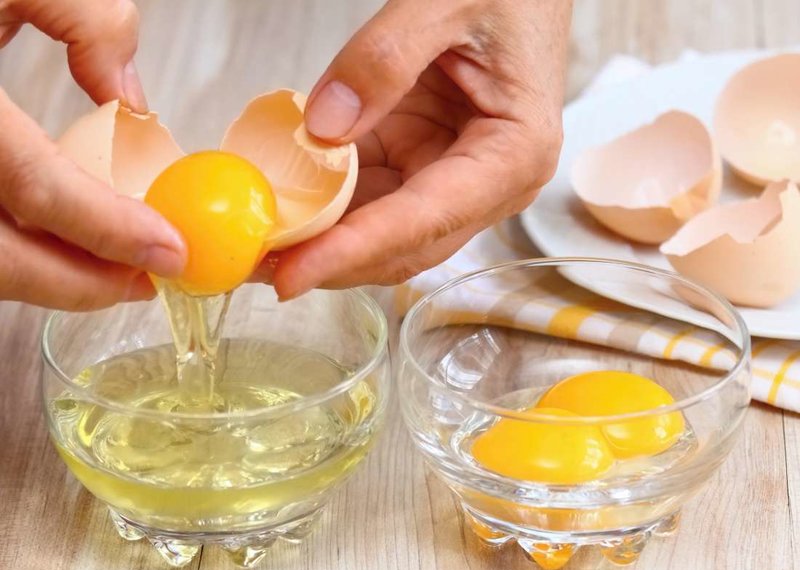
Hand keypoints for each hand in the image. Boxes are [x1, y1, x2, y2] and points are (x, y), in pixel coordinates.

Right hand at [0, 0, 184, 309]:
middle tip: (145, 281)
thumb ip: (86, 19)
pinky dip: (14, 251)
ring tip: (110, 269)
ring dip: (47, 276)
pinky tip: (57, 242)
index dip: (110, 230)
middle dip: (81, 284)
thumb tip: (132, 103)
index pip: (38, 188)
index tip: (169, 250)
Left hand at [271, 0, 571, 298]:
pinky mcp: (425, 167)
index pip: (424, 220)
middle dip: (330, 261)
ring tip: (258, 244)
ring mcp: (455, 181)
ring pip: (383, 235)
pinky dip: (328, 208)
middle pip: (404, 246)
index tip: (292, 275)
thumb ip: (384, 58)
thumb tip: (322, 127)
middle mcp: (490, 185)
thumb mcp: (446, 1)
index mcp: (513, 154)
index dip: (354, 251)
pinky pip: (372, 200)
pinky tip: (285, 207)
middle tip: (255, 265)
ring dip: (323, 243)